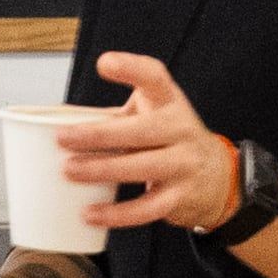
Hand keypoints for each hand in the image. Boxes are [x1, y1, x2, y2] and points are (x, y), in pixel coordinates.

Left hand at [62, 52, 239, 232]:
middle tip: (63, 138)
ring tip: (70, 171)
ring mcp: (183, 164)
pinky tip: (90, 213)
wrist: (218, 176)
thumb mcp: (153, 117)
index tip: (105, 64)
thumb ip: (116, 116)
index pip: (155, 78)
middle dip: (99, 134)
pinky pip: (145, 208)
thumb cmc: (171, 140)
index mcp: (170, 102)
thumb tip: (59, 119)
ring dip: (102, 169)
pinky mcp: (179, 196)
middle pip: (142, 130)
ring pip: (142, 167)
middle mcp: (181, 130)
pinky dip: (116, 213)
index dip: (131, 69)